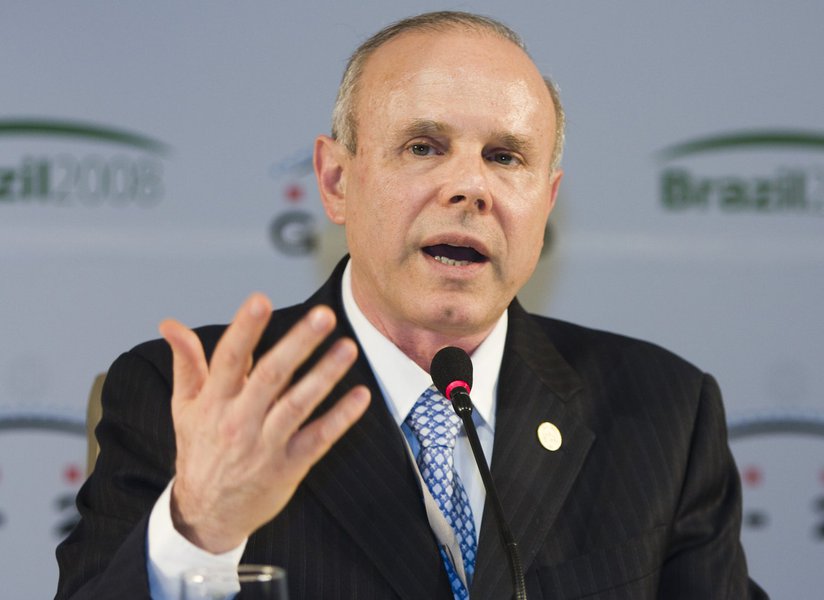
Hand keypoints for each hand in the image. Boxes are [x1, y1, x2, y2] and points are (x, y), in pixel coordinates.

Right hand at [158, 294, 369, 552]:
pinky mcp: (290, 466)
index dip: (244, 329)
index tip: (260, 300)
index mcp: (214, 402)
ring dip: (325, 375)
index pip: (229, 359)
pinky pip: (319, 439)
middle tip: (324, 315)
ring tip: (348, 347)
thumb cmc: (200, 451)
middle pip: (271, 377)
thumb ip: (187, 362)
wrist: (207, 514)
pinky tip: (361, 395)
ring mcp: (266, 445)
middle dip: (298, 344)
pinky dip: (341, 418)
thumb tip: (170, 323)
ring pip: (298, 405)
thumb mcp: (185, 407)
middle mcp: (239, 421)